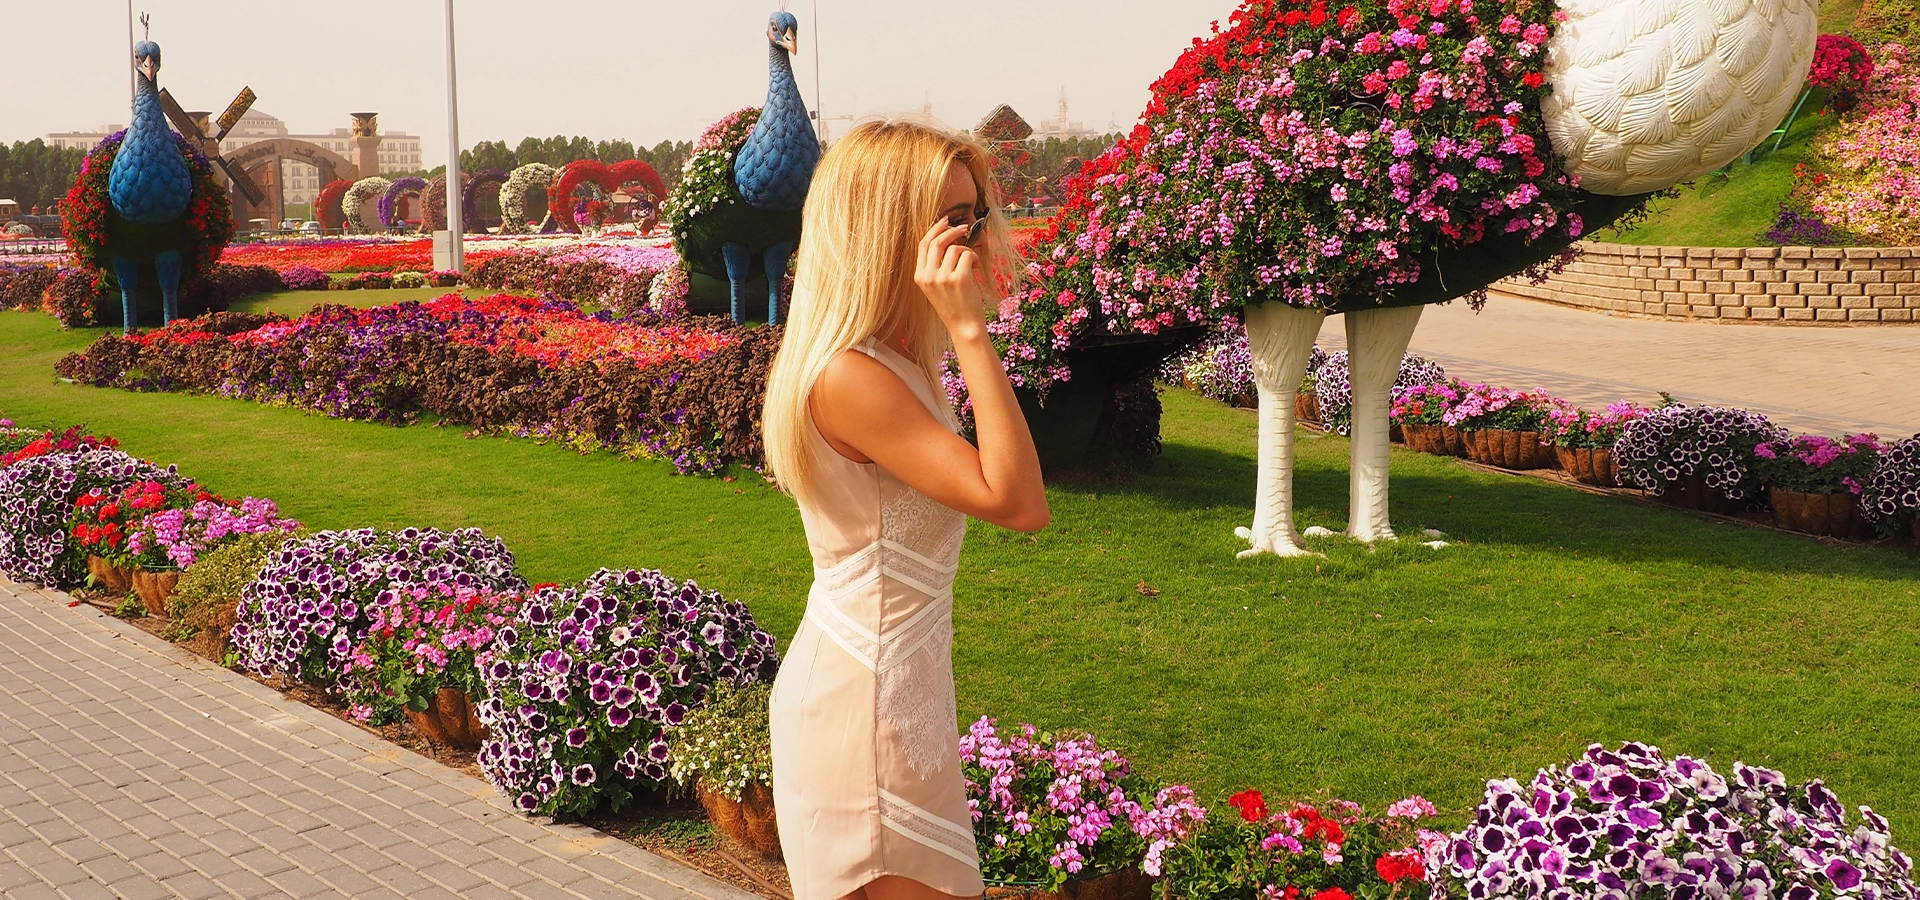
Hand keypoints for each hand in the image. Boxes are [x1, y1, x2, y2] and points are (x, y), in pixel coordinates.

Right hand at [914, 218, 987, 338]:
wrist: (964, 327)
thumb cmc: (954, 306)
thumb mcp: (936, 287)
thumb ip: (936, 266)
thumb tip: (947, 238)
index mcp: (919, 276)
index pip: (923, 244)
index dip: (935, 229)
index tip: (946, 222)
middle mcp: (928, 276)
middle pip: (937, 241)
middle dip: (952, 230)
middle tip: (964, 228)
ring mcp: (942, 278)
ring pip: (955, 247)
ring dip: (966, 250)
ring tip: (970, 263)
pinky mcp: (959, 279)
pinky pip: (967, 255)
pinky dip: (973, 257)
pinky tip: (974, 269)